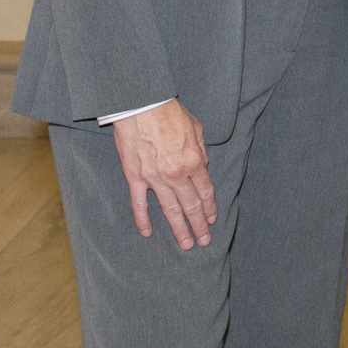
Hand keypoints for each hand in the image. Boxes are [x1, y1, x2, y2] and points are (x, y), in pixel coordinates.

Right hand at [111, 101, 216, 248]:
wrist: (140, 103)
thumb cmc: (169, 112)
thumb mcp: (196, 129)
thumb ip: (202, 152)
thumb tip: (203, 168)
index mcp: (194, 161)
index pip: (205, 192)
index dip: (209, 208)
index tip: (212, 220)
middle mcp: (176, 174)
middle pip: (190, 206)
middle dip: (198, 225)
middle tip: (204, 241)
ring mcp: (154, 177)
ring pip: (169, 210)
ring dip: (179, 229)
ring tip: (186, 244)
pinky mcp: (135, 176)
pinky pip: (139, 203)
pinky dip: (143, 219)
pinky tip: (148, 232)